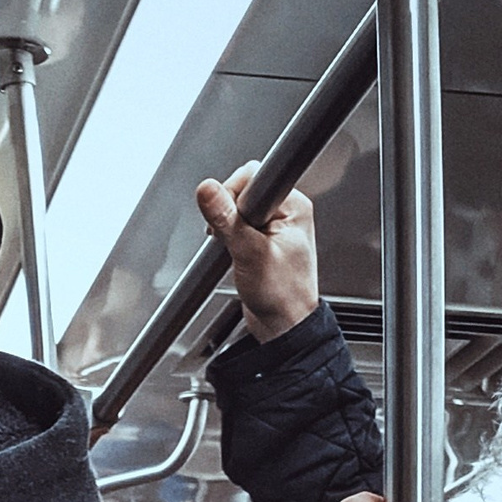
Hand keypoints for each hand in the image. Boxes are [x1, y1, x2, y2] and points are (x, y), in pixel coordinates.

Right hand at [195, 171, 319, 343]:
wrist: (282, 325)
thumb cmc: (282, 296)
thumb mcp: (250, 254)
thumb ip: (227, 220)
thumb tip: (208, 190)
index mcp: (293, 206)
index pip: (253, 175)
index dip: (233, 193)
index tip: (228, 216)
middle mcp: (285, 210)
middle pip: (242, 188)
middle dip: (227, 212)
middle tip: (231, 238)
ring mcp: (272, 223)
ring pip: (235, 206)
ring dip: (226, 226)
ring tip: (234, 248)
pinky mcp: (259, 235)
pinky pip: (235, 222)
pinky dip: (227, 235)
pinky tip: (233, 250)